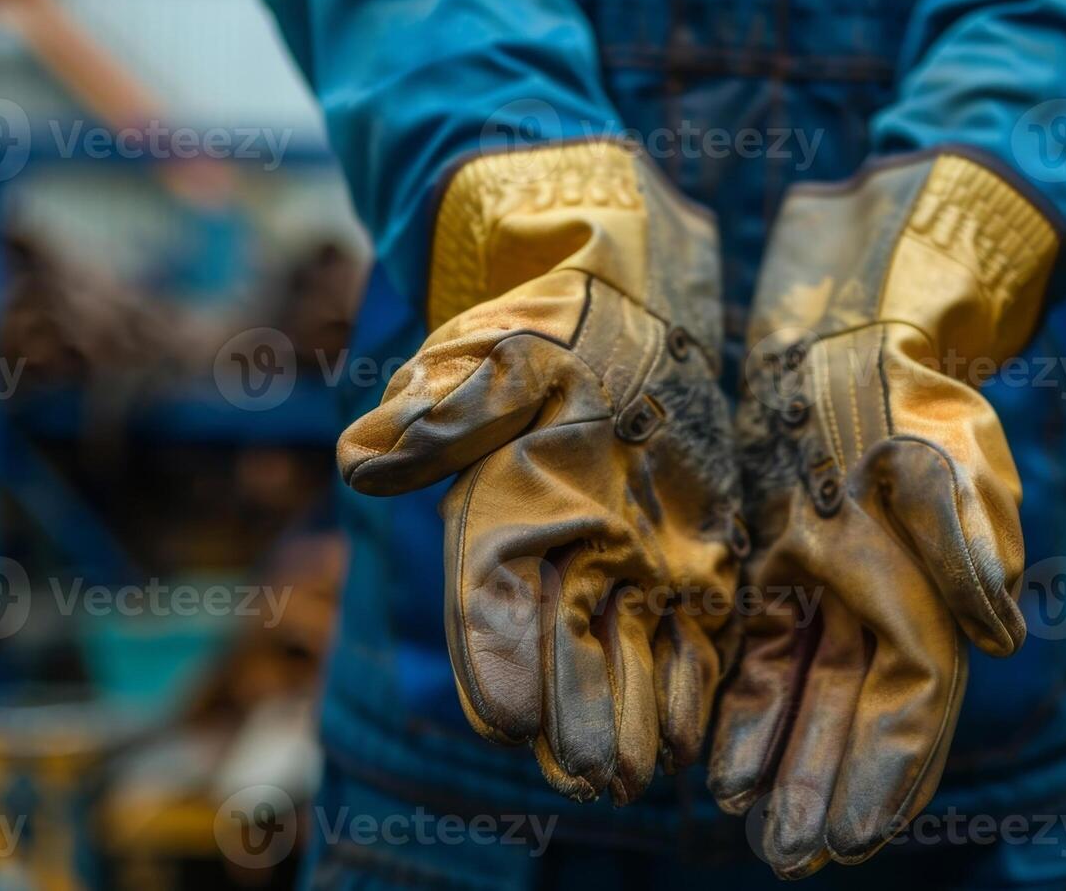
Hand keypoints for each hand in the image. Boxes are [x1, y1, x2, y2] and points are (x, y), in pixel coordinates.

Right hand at [338, 143, 742, 803]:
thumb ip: (444, 404)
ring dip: (633, 714)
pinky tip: (699, 727)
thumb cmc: (549, 316)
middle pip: (561, 650)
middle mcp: (561, 552)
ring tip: (648, 770)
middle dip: (576, 715)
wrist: (629, 292)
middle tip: (594, 773)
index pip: (489, 602)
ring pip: (624, 653)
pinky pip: (687, 629)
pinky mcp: (688, 551)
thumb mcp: (498, 342)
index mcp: (501, 512)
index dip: (496, 660)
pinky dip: (690, 677)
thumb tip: (366, 457)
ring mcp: (625, 558)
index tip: (509, 717)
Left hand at [708, 153, 1056, 876]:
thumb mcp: (941, 441)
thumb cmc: (902, 376)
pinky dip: (739, 702)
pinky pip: (752, 648)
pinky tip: (715, 756)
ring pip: (802, 694)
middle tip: (794, 859)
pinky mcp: (771, 563)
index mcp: (930, 585)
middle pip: (852, 715)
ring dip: (782, 760)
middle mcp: (879, 600)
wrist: (844, 314)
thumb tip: (1001, 632)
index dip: (885, 771)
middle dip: (826, 788)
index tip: (854, 836)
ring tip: (753, 825)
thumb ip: (969, 532)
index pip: (913, 701)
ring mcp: (824, 585)